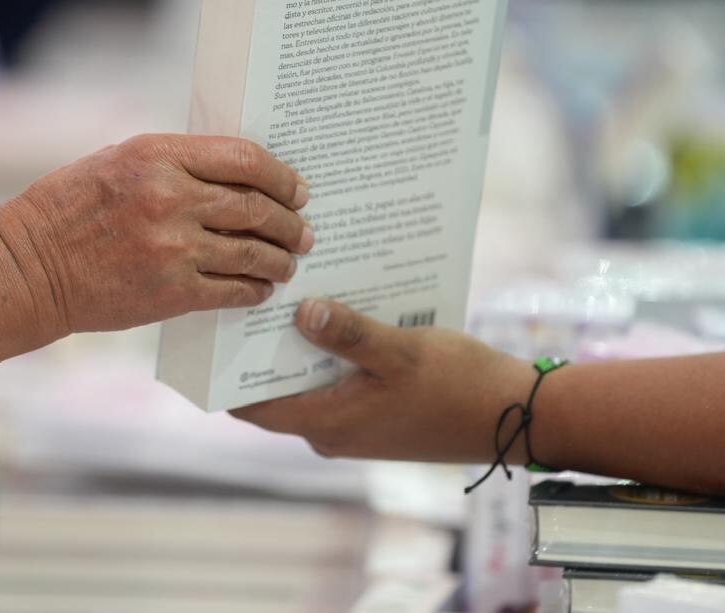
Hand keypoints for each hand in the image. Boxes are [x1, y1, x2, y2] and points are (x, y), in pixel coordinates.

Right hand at [0, 134, 312, 336]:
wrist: (29, 269)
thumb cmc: (69, 209)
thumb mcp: (119, 161)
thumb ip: (176, 163)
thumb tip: (237, 175)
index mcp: (157, 155)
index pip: (244, 159)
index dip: (282, 177)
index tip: (297, 190)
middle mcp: (170, 198)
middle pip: (257, 207)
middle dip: (291, 222)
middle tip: (304, 232)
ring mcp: (172, 247)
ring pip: (253, 253)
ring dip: (280, 260)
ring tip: (288, 263)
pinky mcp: (170, 292)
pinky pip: (232, 290)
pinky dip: (254, 291)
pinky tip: (260, 289)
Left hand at [233, 299, 534, 463]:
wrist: (514, 415)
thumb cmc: (457, 386)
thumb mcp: (400, 351)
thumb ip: (349, 332)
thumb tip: (301, 312)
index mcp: (327, 424)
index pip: (251, 406)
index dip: (225, 373)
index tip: (210, 330)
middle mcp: (332, 431)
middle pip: (276, 389)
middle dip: (262, 347)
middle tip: (251, 294)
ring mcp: (355, 424)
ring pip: (309, 381)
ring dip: (301, 345)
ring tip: (292, 293)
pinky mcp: (377, 412)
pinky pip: (338, 379)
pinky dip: (331, 351)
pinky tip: (339, 311)